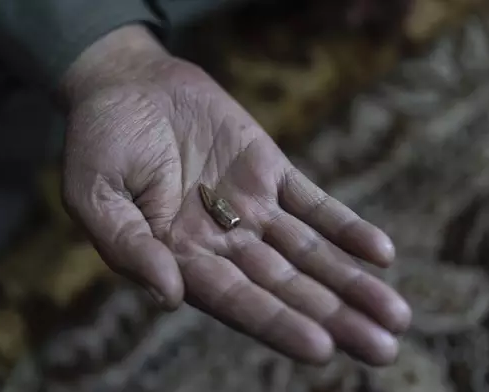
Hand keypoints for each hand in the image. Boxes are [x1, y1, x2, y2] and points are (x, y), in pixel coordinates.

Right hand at [60, 25, 410, 365]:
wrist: (126, 84)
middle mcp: (221, 241)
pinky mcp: (269, 170)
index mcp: (178, 257)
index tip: (321, 348)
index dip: (277, 323)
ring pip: (308, 252)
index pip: (235, 300)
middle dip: (333, 317)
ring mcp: (250, 206)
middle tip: (383, 348)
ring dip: (350, 282)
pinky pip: (313, 203)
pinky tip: (381, 253)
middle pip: (284, 286)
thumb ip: (127, 247)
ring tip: (395, 315)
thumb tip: (169, 297)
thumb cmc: (99, 142)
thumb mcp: (94, 195)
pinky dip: (346, 226)